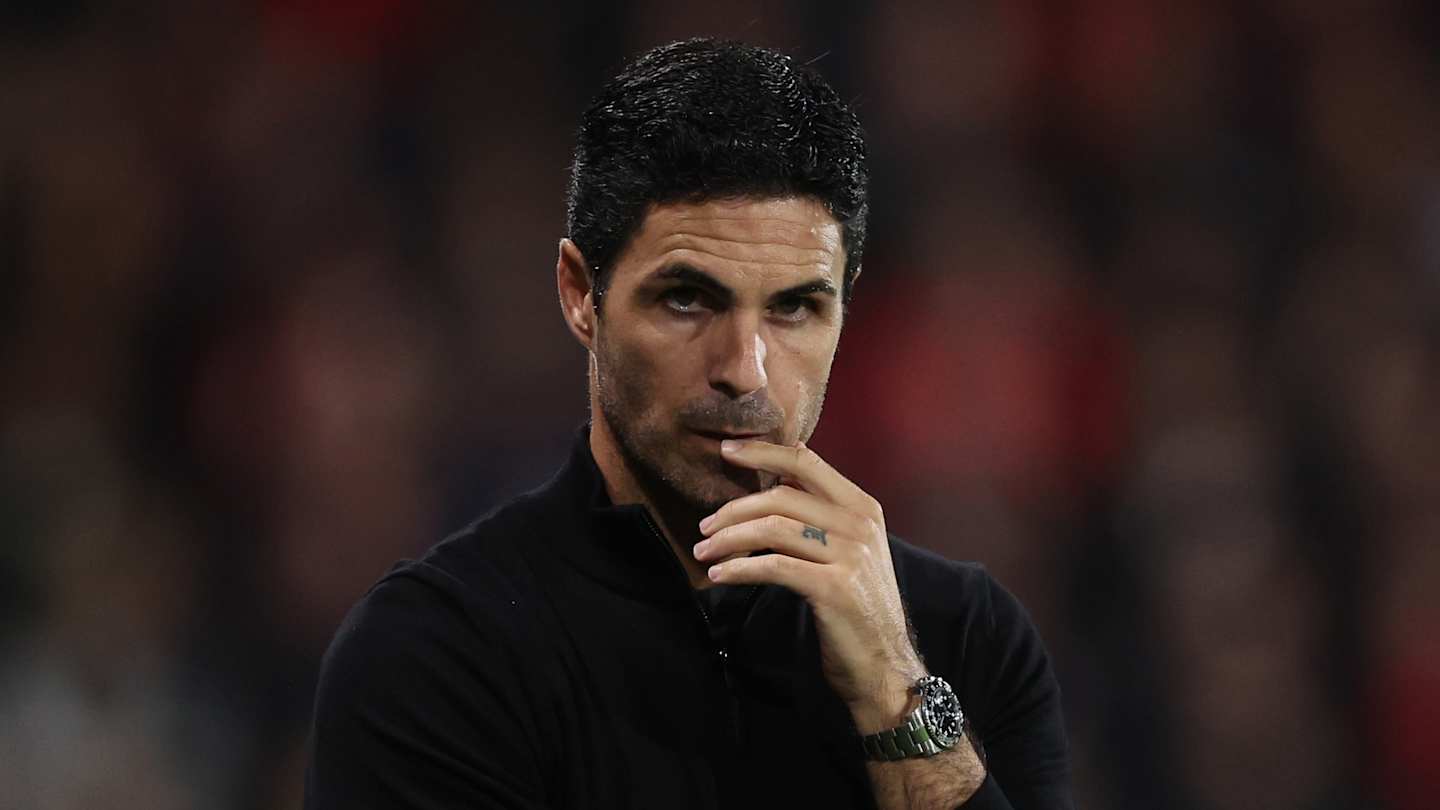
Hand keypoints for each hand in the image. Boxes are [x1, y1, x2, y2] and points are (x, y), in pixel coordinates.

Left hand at [694, 439, 925, 729]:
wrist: (885, 665)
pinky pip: (774, 566)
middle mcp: (860, 525)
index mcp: (863, 507)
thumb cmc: (857, 608)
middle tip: (705, 527)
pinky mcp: (834, 587)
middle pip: (781, 497)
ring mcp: (850, 555)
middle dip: (734, 509)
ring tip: (704, 552)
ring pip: (773, 529)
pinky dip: (739, 568)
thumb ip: (821, 518)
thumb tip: (774, 487)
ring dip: (729, 539)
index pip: (806, 463)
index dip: (763, 453)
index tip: (727, 451)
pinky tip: (719, 575)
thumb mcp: (849, 552)